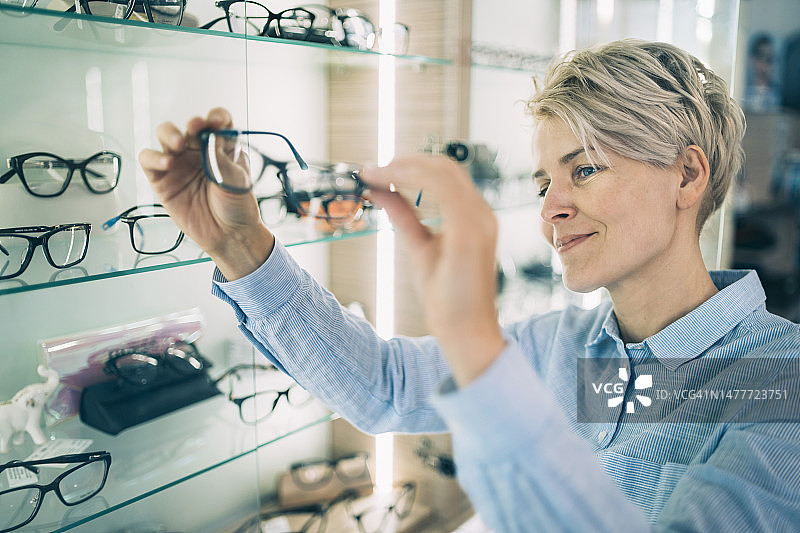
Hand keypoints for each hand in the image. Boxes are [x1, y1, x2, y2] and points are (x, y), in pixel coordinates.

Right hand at [138, 107, 273, 279]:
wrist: (229, 235)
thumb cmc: (237, 206)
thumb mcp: (237, 180)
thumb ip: (221, 158)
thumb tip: (209, 136)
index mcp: (221, 147)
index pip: (217, 122)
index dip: (216, 117)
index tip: (218, 121)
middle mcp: (199, 151)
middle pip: (190, 127)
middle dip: (192, 124)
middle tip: (196, 129)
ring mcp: (180, 163)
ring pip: (166, 136)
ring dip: (170, 134)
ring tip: (178, 145)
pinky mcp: (162, 179)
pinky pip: (149, 160)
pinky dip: (154, 157)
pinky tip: (167, 163)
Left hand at [360, 155, 505, 386]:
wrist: (465, 331)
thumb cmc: (447, 297)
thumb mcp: (419, 247)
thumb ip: (404, 216)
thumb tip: (380, 191)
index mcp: (473, 217)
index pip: (444, 175)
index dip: (410, 165)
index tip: (376, 170)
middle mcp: (481, 214)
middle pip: (444, 167)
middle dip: (403, 161)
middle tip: (369, 169)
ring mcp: (480, 221)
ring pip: (442, 172)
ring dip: (402, 167)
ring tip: (372, 173)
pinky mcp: (471, 233)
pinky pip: (443, 190)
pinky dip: (411, 180)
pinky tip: (386, 184)